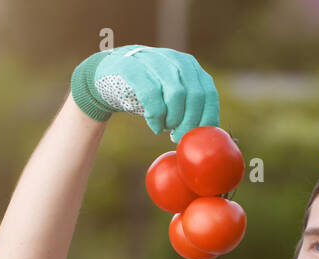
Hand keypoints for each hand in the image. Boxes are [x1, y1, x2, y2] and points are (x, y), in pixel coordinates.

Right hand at [70, 45, 220, 141]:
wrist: (109, 75)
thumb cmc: (147, 92)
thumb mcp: (172, 95)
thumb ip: (190, 106)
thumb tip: (209, 136)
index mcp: (190, 66)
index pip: (208, 93)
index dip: (206, 119)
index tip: (197, 137)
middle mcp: (175, 60)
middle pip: (195, 96)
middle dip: (190, 123)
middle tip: (179, 138)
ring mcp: (154, 61)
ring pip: (176, 95)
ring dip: (173, 120)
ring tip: (166, 129)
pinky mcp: (133, 69)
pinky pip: (152, 96)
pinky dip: (156, 117)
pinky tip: (155, 126)